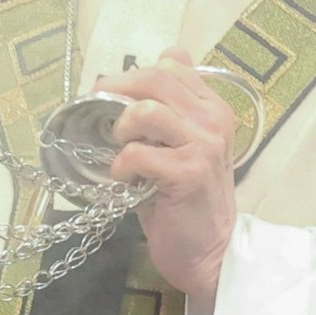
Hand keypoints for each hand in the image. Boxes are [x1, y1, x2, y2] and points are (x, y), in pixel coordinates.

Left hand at [93, 47, 239, 303]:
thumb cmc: (188, 199)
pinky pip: (139, 154)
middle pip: (157, 76)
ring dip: (123, 128)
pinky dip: (122, 166)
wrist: (212, 251)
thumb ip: (165, 113)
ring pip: (147, 111)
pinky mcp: (188, 173)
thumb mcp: (181, 147)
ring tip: (122, 148)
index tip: (114, 92)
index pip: (174, 63)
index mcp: (213, 108)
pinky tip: (126, 180)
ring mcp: (204, 145)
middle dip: (119, 89)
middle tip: (102, 111)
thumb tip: (123, 81)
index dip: (134, 73)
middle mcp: (213, 120)